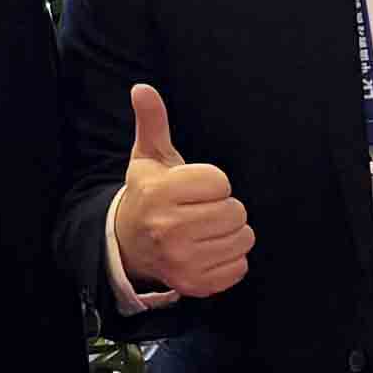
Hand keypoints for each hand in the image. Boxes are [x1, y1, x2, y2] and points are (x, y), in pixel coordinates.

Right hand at [107, 83, 251, 297]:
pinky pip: (240, 266)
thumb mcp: (148, 157)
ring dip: (230, 233)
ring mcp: (182, 261)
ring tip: (205, 230)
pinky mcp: (195, 284)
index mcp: (159, 193)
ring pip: (243, 239)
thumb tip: (142, 88)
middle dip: (223, 208)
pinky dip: (230, 259)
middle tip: (200, 210)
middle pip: (235, 211)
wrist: (129, 246)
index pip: (220, 182)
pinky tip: (207, 251)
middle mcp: (168, 229)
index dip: (211, 182)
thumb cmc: (149, 194)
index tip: (192, 189)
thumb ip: (152, 121)